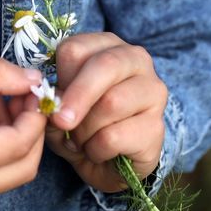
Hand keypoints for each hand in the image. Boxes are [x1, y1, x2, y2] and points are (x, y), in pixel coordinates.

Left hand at [39, 32, 167, 193]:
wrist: (108, 164)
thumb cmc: (81, 126)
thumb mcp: (59, 110)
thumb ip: (53, 101)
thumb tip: (52, 101)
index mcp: (107, 46)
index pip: (76, 48)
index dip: (60, 76)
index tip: (54, 99)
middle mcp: (136, 60)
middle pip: (104, 65)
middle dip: (77, 96)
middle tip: (60, 121)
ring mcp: (153, 91)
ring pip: (111, 102)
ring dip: (85, 130)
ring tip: (82, 141)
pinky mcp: (157, 127)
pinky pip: (115, 136)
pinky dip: (96, 150)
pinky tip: (99, 152)